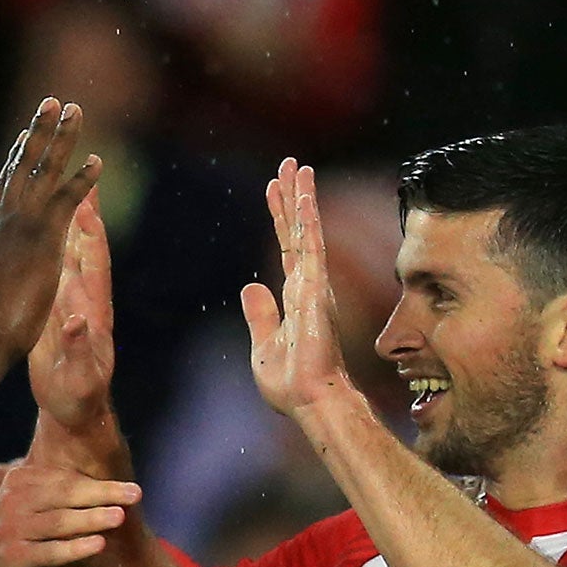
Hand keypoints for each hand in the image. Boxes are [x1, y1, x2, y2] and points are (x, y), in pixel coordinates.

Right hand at [0, 99, 102, 357]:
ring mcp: (22, 226)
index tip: (26, 135)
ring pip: (44, 170)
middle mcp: (2, 220)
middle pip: (22, 165)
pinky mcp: (42, 239)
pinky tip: (98, 160)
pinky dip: (83, 179)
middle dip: (38, 131)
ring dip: (62, 138)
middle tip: (51, 102)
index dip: (17, 158)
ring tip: (76, 109)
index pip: (5, 186)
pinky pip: (67, 199)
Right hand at [0, 461, 140, 566]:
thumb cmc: (24, 535)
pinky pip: (50, 551)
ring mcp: (10, 528)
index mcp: (20, 479)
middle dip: (102, 495)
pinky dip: (75, 548)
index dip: (101, 484)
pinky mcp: (13, 556)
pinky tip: (99, 545)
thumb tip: (115, 485)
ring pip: (59, 522)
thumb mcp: (35, 506)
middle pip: (65, 494)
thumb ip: (63, 492)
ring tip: (120, 517)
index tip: (133, 489)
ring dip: (92, 519)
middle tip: (134, 496)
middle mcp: (13, 499)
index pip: (66, 479)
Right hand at [28, 190, 115, 430]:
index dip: (91, 235)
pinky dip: (49, 240)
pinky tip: (39, 220)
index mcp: (94, 313)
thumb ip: (79, 351)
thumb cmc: (80, 398)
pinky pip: (53, 265)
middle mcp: (85, 298)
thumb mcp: (79, 378)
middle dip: (84, 209)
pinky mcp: (57, 306)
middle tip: (84, 171)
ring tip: (62, 183)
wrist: (76, 410)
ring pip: (69, 250)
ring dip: (67, 216)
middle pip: (86, 246)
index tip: (86, 204)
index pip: (95, 266)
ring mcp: (72, 300)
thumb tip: (76, 324)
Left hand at [242, 159, 354, 418]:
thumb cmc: (292, 383)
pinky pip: (310, 249)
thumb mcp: (264, 345)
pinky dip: (307, 222)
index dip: (282, 218)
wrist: (309, 401)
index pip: (287, 249)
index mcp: (296, 298)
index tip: (276, 189)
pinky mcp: (315, 293)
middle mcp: (308, 287)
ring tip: (298, 167)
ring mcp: (314, 287)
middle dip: (293, 198)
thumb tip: (251, 287)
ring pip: (306, 233)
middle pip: (298, 232)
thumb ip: (260, 314)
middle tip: (290, 165)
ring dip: (301, 199)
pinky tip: (304, 198)